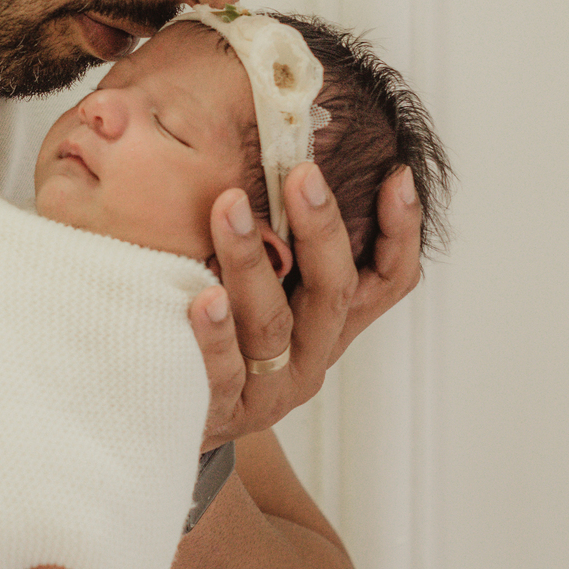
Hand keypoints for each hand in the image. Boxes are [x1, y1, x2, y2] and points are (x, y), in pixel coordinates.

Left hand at [190, 163, 421, 446]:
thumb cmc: (222, 339)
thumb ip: (279, 240)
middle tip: (300, 173)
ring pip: (273, 324)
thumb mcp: (263, 289)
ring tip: (229, 210)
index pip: (388, 279)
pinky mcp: (222, 411)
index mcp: (330, 323)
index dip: (400, 231)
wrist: (167, 419)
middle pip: (332, 291)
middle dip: (321, 229)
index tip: (397, 175)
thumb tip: (281, 149)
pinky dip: (213, 336)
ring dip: (252, 262)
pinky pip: (220, 372)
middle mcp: (311, 355)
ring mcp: (270, 388)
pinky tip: (200, 299)